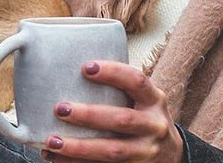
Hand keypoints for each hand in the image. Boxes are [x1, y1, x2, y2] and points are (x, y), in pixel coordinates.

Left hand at [40, 60, 182, 162]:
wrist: (170, 155)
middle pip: (122, 120)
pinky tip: (56, 159)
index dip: (113, 72)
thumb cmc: (143, 118)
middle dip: (89, 115)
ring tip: (51, 142)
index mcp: (154, 100)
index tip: (85, 68)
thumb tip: (68, 70)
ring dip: (79, 147)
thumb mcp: (142, 100)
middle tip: (59, 109)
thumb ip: (118, 88)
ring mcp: (146, 152)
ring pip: (112, 151)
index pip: (136, 81)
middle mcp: (154, 126)